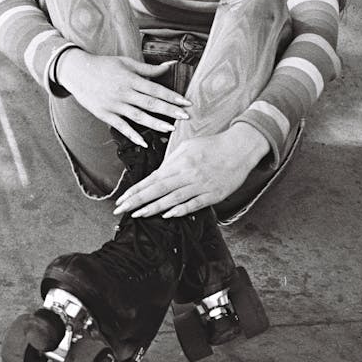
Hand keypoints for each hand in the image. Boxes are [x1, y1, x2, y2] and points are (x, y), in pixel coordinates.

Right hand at [56, 49, 190, 145]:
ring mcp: (114, 105)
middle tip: (186, 117)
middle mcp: (124, 93)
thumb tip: (170, 66)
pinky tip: (144, 143)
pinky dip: (132, 136)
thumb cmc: (104, 66)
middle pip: (150, 104)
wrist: (78, 72)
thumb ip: (148, 68)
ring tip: (171, 129)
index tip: (186, 102)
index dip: (172, 96)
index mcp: (131, 79)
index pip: (156, 89)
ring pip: (138, 117)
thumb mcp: (126, 63)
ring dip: (156, 124)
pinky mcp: (105, 115)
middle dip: (169, 111)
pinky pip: (121, 127)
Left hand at [113, 124, 272, 217]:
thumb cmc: (212, 146)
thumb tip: (157, 175)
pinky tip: (167, 215)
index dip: (135, 190)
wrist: (240, 148)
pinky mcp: (213, 194)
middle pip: (158, 190)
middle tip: (120, 210)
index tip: (122, 199)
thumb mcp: (188, 147)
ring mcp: (200, 185)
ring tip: (138, 214)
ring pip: (173, 199)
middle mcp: (188, 174)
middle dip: (137, 201)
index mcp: (179, 162)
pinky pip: (194, 204)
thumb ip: (171, 162)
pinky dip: (180, 210)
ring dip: (154, 208)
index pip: (152, 179)